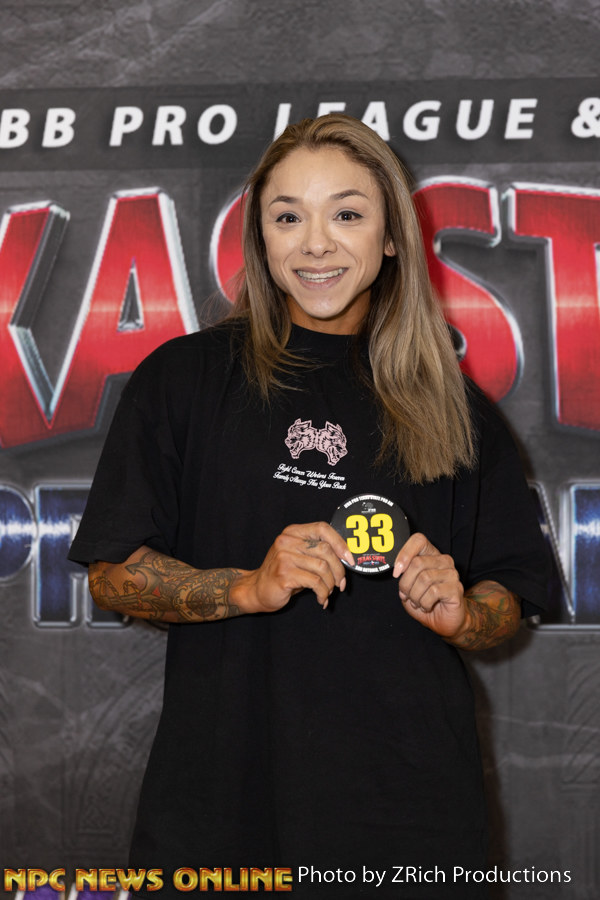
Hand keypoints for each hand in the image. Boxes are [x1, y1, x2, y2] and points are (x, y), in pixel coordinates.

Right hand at [232, 522, 354, 613]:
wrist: (257, 590)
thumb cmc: (284, 574)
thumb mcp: (299, 557)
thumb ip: (317, 552)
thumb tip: (347, 558)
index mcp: (293, 532)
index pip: (323, 528)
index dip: (340, 543)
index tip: (350, 559)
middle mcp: (287, 541)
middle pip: (326, 550)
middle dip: (339, 570)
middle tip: (340, 584)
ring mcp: (284, 556)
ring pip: (322, 568)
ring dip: (330, 584)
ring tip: (327, 592)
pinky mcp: (284, 574)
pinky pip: (315, 582)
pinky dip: (323, 593)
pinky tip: (321, 599)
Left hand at [392, 533, 468, 639]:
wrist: (444, 621)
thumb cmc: (424, 602)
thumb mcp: (408, 587)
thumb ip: (404, 574)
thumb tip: (398, 569)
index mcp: (431, 555)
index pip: (419, 540)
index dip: (404, 553)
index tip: (396, 572)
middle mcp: (443, 561)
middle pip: (417, 563)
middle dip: (405, 584)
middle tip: (406, 596)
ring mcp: (452, 574)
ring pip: (424, 578)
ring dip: (415, 596)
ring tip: (417, 603)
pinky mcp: (456, 588)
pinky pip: (434, 591)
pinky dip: (424, 603)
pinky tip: (426, 607)